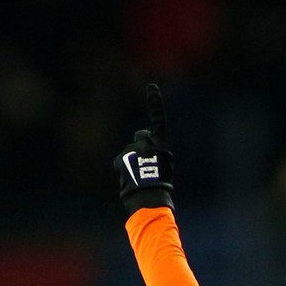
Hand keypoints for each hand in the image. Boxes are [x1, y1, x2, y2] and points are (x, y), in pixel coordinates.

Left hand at [114, 83, 174, 214]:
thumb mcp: (164, 168)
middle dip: (141, 143)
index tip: (152, 87)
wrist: (149, 198)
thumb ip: (154, 156)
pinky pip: (121, 162)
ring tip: (138, 177)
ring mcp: (132, 150)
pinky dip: (123, 169)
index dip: (155, 103)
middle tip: (144, 159)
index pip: (158, 120)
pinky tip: (130, 180)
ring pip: (130, 152)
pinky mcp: (120, 158)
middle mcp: (146, 143)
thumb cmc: (161, 188)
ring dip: (132, 160)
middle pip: (140, 136)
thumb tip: (144, 154)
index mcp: (161, 145)